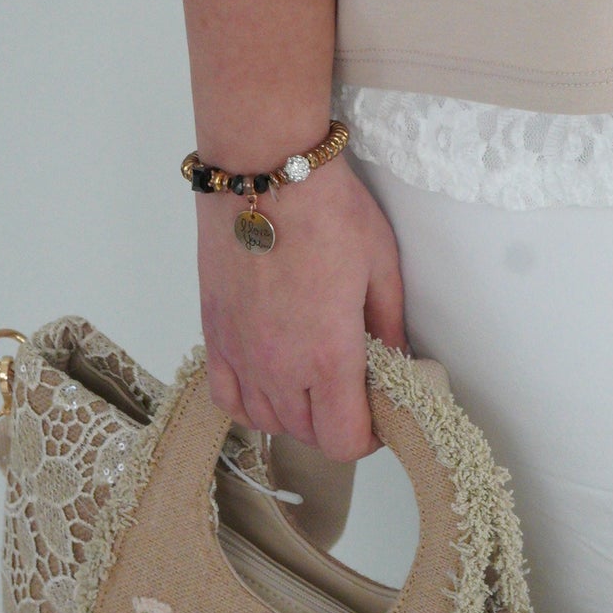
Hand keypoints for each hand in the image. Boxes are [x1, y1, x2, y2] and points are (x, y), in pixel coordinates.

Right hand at [198, 155, 406, 461]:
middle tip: (355, 385)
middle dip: (338, 420)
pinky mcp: (213, 336)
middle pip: (309, 435)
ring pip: (268, 421)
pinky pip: (228, 398)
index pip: (346, 440)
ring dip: (296, 412)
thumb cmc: (328, 210)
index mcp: (327, 356)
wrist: (264, 172)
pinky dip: (251, 401)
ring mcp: (241, 355)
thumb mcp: (380, 264)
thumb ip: (389, 327)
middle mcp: (279, 368)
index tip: (381, 412)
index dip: (370, 436)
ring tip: (316, 376)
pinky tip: (270, 378)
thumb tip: (398, 365)